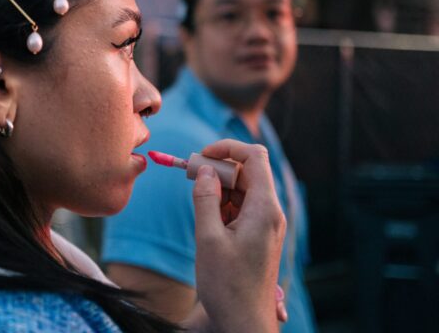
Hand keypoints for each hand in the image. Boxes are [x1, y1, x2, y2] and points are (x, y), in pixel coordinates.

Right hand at [191, 139, 285, 332]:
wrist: (244, 321)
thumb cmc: (227, 285)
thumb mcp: (208, 238)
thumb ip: (205, 199)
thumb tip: (205, 170)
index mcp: (265, 209)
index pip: (254, 157)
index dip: (227, 148)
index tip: (201, 156)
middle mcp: (271, 212)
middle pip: (249, 171)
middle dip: (219, 168)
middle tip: (191, 178)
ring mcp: (267, 224)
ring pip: (244, 189)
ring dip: (219, 188)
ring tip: (197, 205)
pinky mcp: (259, 235)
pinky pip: (243, 207)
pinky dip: (224, 205)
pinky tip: (207, 221)